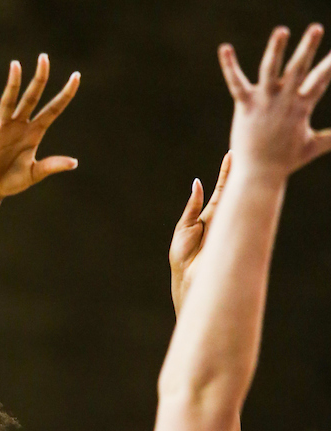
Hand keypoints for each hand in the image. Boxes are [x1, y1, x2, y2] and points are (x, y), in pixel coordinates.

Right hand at [0, 54, 79, 200]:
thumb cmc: (11, 181)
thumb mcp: (34, 174)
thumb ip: (51, 165)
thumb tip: (74, 162)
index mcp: (34, 132)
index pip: (53, 109)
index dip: (65, 94)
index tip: (76, 76)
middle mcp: (19, 125)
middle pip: (32, 97)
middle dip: (39, 78)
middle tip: (44, 57)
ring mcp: (2, 130)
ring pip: (9, 102)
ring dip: (13, 84)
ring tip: (16, 65)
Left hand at [169, 152, 231, 315]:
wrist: (189, 280)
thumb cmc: (183, 258)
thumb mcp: (184, 228)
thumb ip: (192, 207)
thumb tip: (197, 183)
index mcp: (210, 216)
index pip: (222, 190)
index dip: (227, 173)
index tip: (232, 155)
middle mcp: (223, 218)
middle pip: (233, 191)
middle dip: (239, 172)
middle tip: (246, 150)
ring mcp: (229, 226)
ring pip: (238, 201)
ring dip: (242, 182)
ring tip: (247, 161)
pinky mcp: (231, 235)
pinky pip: (238, 216)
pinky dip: (241, 201)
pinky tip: (243, 184)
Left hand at [219, 24, 330, 179]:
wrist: (259, 175)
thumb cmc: (285, 161)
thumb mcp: (313, 146)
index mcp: (301, 107)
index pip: (321, 79)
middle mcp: (284, 100)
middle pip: (298, 69)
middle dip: (307, 48)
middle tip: (316, 27)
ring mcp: (264, 102)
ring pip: (270, 70)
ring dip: (275, 50)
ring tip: (281, 31)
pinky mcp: (245, 106)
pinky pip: (236, 83)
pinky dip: (230, 66)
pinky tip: (225, 48)